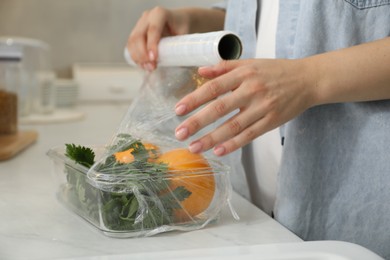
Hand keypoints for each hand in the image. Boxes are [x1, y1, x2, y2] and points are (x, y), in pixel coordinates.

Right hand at [127, 7, 190, 70]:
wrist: (178, 22)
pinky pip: (131, 45)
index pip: (153, 30)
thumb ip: (177, 45)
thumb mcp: (183, 35)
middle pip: (138, 36)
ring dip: (138, 57)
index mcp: (160, 13)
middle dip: (143, 54)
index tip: (154, 59)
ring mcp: (140, 24)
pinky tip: (143, 64)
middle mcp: (147, 17)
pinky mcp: (136, 32)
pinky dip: (135, 56)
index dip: (151, 45)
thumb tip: (172, 61)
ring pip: (132, 41)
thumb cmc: (182, 29)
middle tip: (151, 67)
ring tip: (148, 68)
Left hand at [174, 59, 314, 155]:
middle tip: (179, 133)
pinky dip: (233, 144)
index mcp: (244, 74)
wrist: (307, 80)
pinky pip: (249, 135)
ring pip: (233, 126)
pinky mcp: (271, 122)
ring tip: (193, 147)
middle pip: (220, 108)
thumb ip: (224, 67)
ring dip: (211, 138)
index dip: (194, 99)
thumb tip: (200, 71)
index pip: (213, 87)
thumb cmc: (275, 71)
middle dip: (197, 122)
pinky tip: (218, 151)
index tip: (178, 110)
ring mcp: (263, 107)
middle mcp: (252, 90)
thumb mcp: (250, 63)